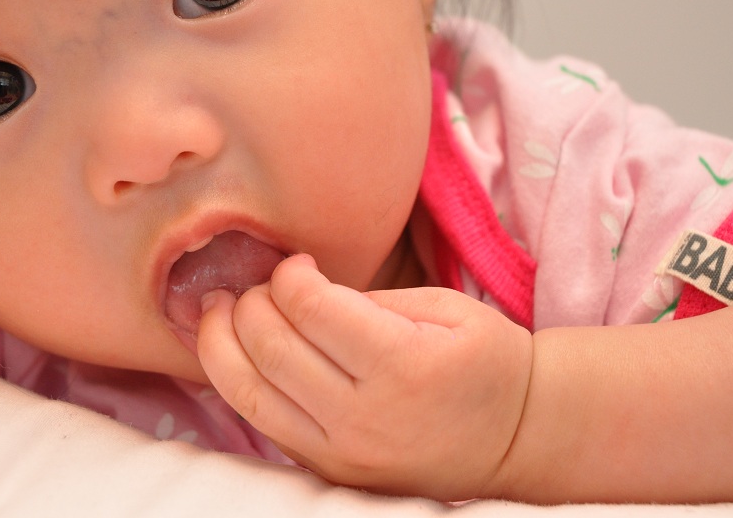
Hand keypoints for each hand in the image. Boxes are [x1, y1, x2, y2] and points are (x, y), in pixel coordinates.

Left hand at [197, 254, 532, 499]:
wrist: (515, 440)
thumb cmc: (483, 361)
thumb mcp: (443, 309)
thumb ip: (366, 300)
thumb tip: (296, 290)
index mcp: (403, 366)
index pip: (310, 308)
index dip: (289, 275)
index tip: (298, 264)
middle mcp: (364, 416)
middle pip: (269, 347)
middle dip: (248, 302)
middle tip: (255, 285)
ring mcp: (340, 451)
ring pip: (248, 391)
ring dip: (219, 341)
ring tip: (217, 310)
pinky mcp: (326, 469)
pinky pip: (260, 421)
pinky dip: (234, 379)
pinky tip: (230, 349)